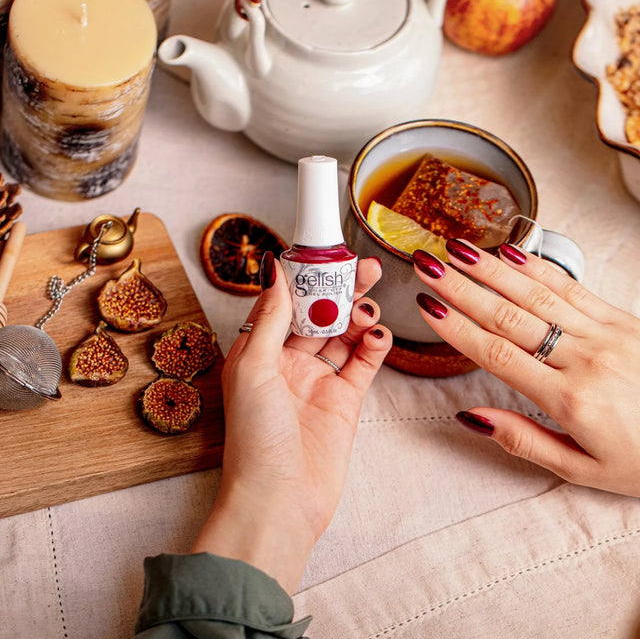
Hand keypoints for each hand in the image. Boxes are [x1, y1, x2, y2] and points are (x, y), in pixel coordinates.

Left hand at [191, 254, 391, 591]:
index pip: (287, 302)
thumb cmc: (255, 439)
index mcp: (259, 352)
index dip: (306, 278)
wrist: (280, 500)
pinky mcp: (344, 401)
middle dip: (341, 290)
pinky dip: (373, 346)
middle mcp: (288, 364)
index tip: (326, 255)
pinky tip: (377, 337)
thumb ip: (271, 317)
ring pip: (344, 335)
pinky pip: (363, 363)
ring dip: (358, 317)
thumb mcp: (253, 367)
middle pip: (320, 314)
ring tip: (368, 310)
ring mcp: (318, 381)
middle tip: (365, 269)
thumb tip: (274, 271)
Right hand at [413, 239, 639, 497]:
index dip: (457, 328)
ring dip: (493, 269)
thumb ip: (524, 440)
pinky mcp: (623, 319)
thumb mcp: (582, 469)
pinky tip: (513, 253)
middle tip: (429, 264)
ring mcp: (606, 333)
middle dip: (462, 287)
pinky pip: (573, 287)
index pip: (496, 354)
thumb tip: (474, 416)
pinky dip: (539, 268)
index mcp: (569, 399)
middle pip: (509, 315)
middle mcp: (585, 357)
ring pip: (537, 293)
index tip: (427, 306)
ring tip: (459, 249)